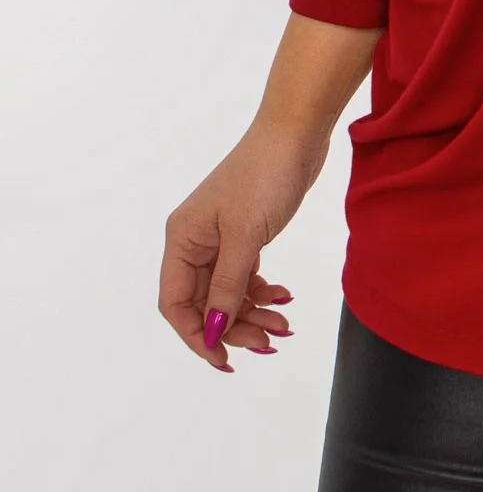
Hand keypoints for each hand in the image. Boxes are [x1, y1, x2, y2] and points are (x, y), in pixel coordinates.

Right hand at [159, 118, 330, 370]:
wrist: (296, 131)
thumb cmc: (266, 175)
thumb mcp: (246, 235)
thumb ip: (227, 285)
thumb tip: (215, 330)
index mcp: (182, 239)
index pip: (176, 303)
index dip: (197, 336)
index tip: (225, 360)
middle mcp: (195, 241)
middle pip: (205, 303)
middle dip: (235, 327)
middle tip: (269, 342)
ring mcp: (220, 237)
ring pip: (228, 292)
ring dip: (252, 312)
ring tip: (284, 324)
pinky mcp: (246, 232)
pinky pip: (246, 275)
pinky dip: (262, 290)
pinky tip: (285, 297)